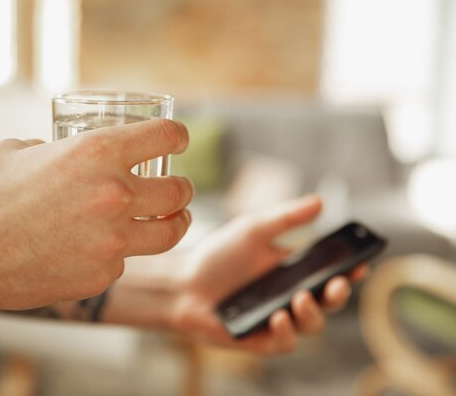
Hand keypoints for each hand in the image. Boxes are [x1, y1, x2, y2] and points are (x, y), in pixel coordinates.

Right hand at [0, 119, 192, 313]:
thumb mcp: (22, 151)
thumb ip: (60, 151)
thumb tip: (77, 157)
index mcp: (97, 151)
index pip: (167, 136)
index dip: (177, 135)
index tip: (176, 140)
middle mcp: (114, 194)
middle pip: (179, 191)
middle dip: (181, 188)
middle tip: (176, 189)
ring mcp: (111, 241)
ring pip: (169, 232)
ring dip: (174, 223)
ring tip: (172, 220)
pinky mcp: (101, 276)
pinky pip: (124, 261)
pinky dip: (118, 253)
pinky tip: (97, 248)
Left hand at [170, 195, 366, 354]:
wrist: (183, 283)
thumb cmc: (218, 256)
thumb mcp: (253, 230)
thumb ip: (287, 218)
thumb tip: (321, 201)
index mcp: (293, 272)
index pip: (330, 272)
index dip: (349, 270)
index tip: (361, 262)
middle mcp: (290, 297)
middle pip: (329, 302)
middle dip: (339, 294)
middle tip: (338, 284)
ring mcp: (277, 320)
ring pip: (312, 326)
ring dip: (313, 313)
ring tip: (300, 298)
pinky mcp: (261, 340)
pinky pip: (285, 343)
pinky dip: (286, 331)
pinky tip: (279, 317)